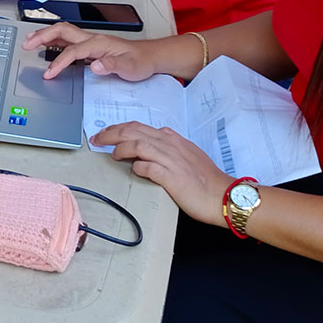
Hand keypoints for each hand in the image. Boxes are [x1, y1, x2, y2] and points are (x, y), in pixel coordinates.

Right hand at [21, 22, 156, 80]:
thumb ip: (112, 65)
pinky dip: (53, 40)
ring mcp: (90, 41)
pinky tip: (47, 45)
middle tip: (27, 44)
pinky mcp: (90, 45)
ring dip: (45, 35)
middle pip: (62, 31)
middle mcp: (92, 38)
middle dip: (42, 36)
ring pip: (62, 33)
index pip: (73, 51)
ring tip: (29, 42)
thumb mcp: (130, 67)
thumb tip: (95, 65)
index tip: (49, 74)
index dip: (59, 62)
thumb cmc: (140, 62)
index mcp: (99, 43)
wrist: (149, 57)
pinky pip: (67, 39)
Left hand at [102, 122, 230, 226]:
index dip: (118, 128)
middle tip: (97, 139)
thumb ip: (168, 148)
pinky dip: (137, 166)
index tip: (106, 134)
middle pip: (133, 131)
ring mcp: (171, 159)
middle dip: (111, 133)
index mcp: (172, 139)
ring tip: (111, 154)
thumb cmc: (206, 179)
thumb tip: (149, 148)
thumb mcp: (187, 155)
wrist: (224, 196)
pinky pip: (148, 167)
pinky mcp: (172, 176)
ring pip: (138, 144)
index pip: (138, 127)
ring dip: (120, 148)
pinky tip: (133, 169)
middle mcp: (170, 145)